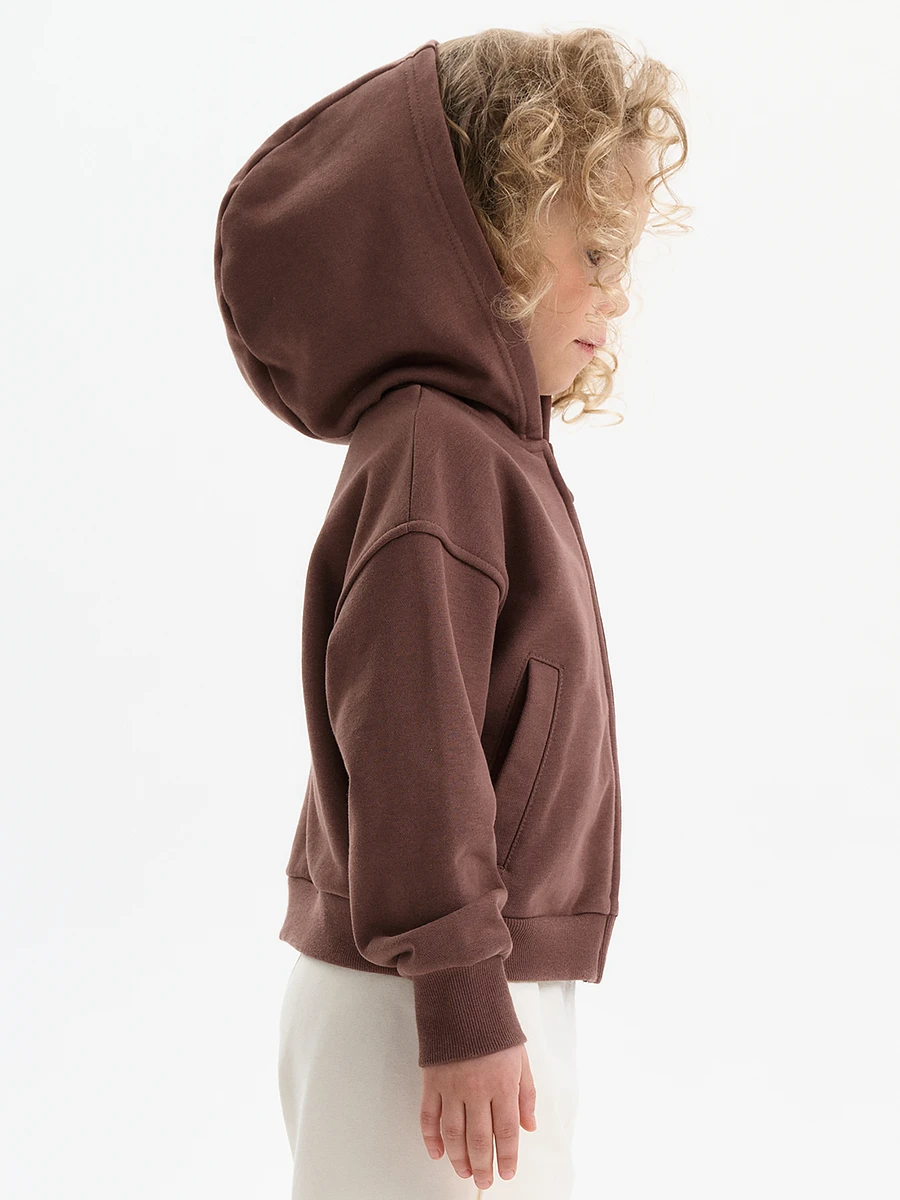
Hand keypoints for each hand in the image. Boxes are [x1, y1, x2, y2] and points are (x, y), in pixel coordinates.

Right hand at [419, 1042, 536, 1188]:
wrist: (464, 998)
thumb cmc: (495, 1028)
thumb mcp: (521, 1058)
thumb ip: (526, 1094)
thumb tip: (529, 1127)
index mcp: (503, 1084)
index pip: (506, 1132)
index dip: (506, 1157)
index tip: (507, 1173)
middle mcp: (477, 1089)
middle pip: (478, 1138)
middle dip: (482, 1165)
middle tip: (484, 1181)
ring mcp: (452, 1086)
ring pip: (453, 1133)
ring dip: (458, 1158)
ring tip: (464, 1172)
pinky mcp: (432, 1080)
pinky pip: (428, 1116)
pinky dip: (430, 1137)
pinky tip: (437, 1152)